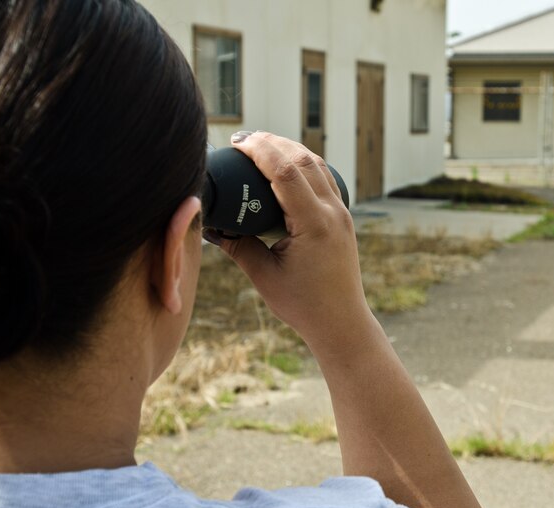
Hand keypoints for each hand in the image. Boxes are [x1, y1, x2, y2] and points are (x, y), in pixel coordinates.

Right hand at [217, 132, 373, 347]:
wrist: (341, 322)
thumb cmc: (303, 305)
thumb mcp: (264, 276)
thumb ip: (238, 246)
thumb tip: (211, 226)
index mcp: (314, 224)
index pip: (285, 172)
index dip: (260, 151)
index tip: (237, 142)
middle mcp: (332, 212)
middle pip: (303, 160)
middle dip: (272, 143)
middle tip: (243, 139)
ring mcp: (341, 213)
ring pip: (317, 165)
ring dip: (290, 149)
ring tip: (261, 144)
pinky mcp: (342, 218)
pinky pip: (324, 179)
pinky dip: (304, 165)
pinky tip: (286, 165)